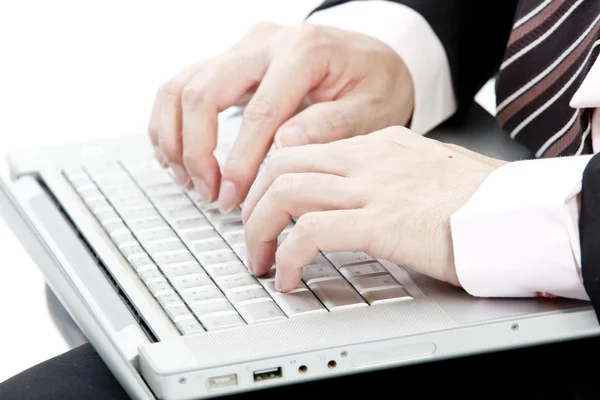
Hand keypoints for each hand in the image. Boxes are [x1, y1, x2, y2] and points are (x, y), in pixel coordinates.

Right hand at [148, 22, 413, 212]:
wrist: (370, 58)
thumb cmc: (376, 84)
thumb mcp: (374, 109)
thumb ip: (333, 125)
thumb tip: (284, 145)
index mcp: (305, 52)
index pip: (259, 111)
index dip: (240, 161)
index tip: (233, 198)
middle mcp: (266, 43)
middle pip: (203, 91)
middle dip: (196, 150)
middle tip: (209, 192)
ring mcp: (243, 49)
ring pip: (182, 85)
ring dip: (174, 136)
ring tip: (188, 179)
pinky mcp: (231, 61)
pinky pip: (183, 86)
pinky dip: (171, 122)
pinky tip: (178, 156)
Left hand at [242, 127, 506, 291]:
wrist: (514, 212)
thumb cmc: (477, 199)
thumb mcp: (423, 170)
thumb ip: (385, 174)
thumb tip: (356, 195)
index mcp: (377, 144)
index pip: (302, 148)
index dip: (270, 179)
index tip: (263, 206)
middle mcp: (368, 159)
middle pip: (282, 165)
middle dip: (253, 203)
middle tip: (252, 236)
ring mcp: (373, 188)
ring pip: (286, 193)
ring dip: (260, 230)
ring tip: (261, 261)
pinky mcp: (381, 223)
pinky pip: (312, 233)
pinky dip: (288, 256)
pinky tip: (288, 278)